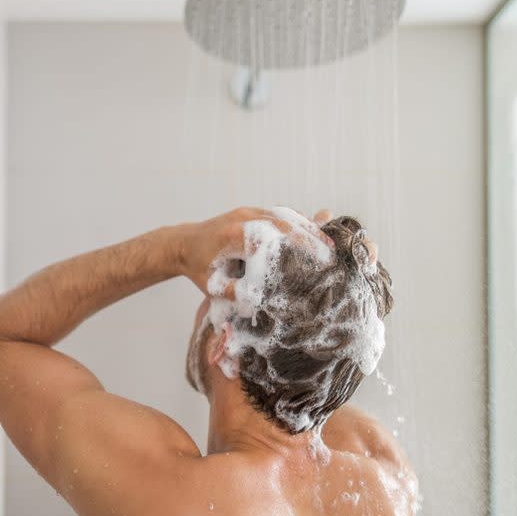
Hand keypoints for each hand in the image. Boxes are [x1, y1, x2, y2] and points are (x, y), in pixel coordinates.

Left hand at [178, 207, 333, 294]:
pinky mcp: (253, 210)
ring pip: (285, 215)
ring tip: (329, 243)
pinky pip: (280, 213)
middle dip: (310, 237)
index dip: (296, 247)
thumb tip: (260, 304)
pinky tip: (315, 230)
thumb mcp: (213, 288)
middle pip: (284, 223)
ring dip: (308, 228)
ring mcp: (249, 211)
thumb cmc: (199, 270)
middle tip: (332, 252)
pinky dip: (299, 222)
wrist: (183, 244)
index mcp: (233, 236)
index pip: (272, 239)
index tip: (316, 260)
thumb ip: (235, 295)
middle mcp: (243, 218)